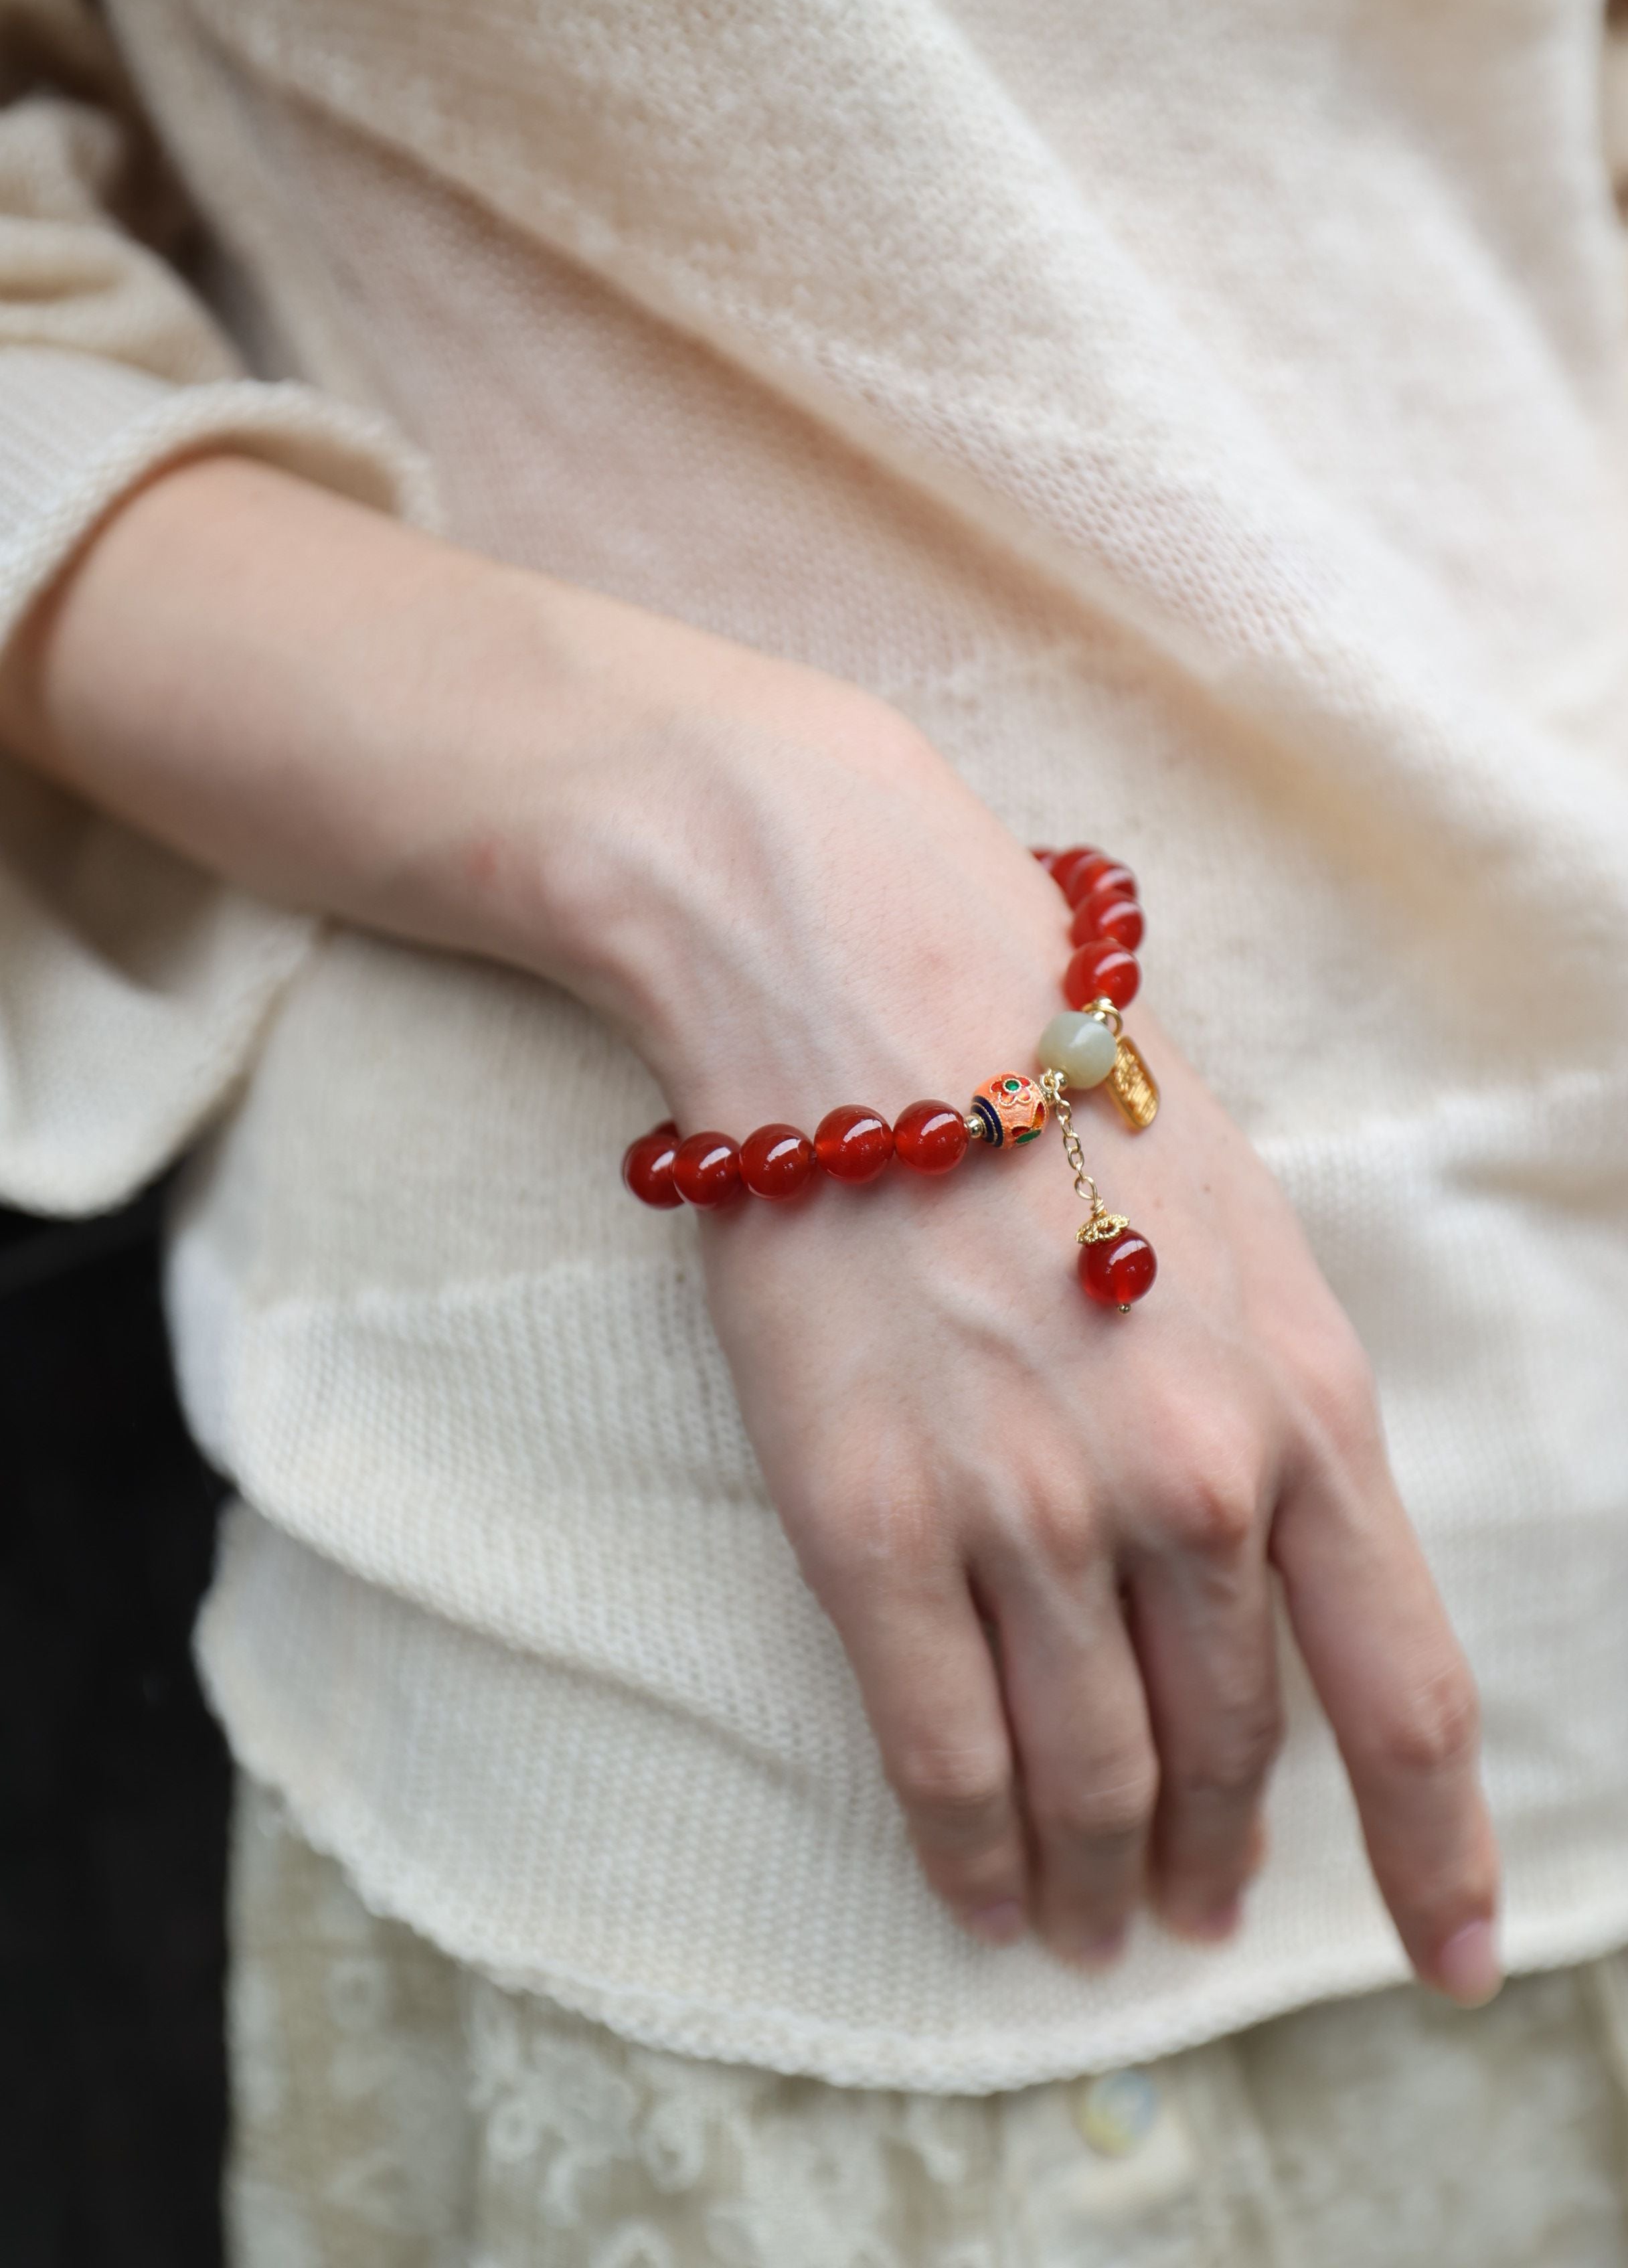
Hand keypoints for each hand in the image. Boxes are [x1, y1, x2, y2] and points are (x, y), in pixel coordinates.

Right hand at [619, 691, 1499, 1999]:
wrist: (872, 993)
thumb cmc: (1064, 1097)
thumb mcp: (1248, 1247)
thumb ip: (1278, 1419)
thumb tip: (1274, 1574)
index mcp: (1308, 1408)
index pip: (1404, 1696)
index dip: (1436, 1855)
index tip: (1448, 1958)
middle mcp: (1191, 1485)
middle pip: (1233, 1752)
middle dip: (1219, 1861)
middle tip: (1194, 1916)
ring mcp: (1030, 1514)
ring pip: (1091, 1776)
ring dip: (1096, 1879)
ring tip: (1088, 1929)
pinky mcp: (875, 1523)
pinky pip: (943, 1752)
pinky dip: (971, 1852)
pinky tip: (983, 1898)